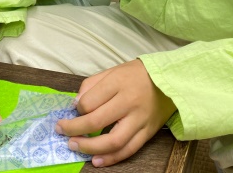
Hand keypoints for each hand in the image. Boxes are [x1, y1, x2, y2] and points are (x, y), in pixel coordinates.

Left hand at [56, 59, 175, 167]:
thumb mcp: (112, 71)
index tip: (73, 109)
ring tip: (74, 146)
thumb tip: (76, 104)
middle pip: (96, 122)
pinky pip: (129, 150)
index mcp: (118, 83)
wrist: (171, 79)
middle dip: (74, 129)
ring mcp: (139, 120)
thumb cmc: (136, 74)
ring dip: (89, 147)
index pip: (89, 101)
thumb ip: (91, 85)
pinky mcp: (148, 133)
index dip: (76, 108)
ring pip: (112, 141)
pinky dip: (111, 159)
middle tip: (61, 131)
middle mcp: (129, 102)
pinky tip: (96, 161)